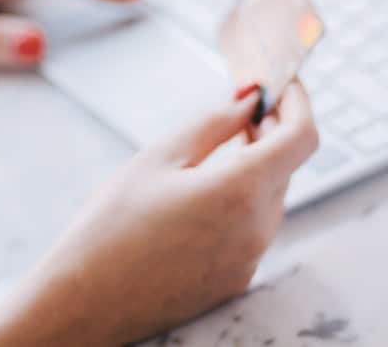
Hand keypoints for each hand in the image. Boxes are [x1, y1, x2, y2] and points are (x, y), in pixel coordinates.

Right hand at [0, 82, 318, 346]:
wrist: (84, 302)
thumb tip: (249, 100)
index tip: (281, 84)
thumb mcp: (157, 158)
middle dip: (272, 132)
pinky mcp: (235, 281)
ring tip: (213, 150)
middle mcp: (257, 230)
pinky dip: (240, 202)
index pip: (302, 137)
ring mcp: (249, 261)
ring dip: (255, 167)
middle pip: (286, 167)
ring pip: (270, 198)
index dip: (297, 102)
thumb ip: (212, 124)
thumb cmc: (110, 229)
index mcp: (240, 191)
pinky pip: (251, 229)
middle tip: (241, 107)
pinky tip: (198, 196)